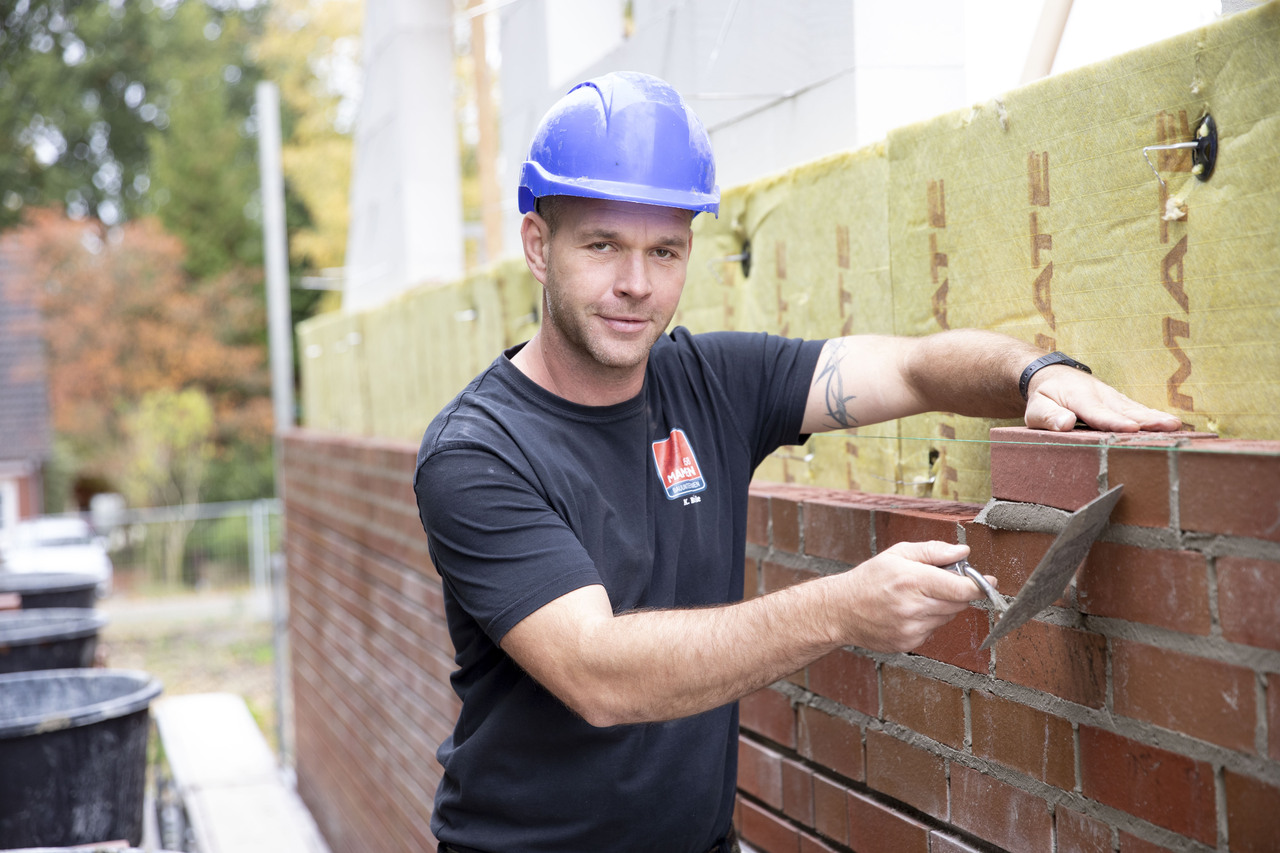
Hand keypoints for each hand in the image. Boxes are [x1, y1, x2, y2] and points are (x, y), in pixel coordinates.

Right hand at [834, 541, 992, 652]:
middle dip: (957, 592)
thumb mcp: (897, 553)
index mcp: (912, 580)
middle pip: (959, 603)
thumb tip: (964, 552)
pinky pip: (933, 630)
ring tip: (917, 597)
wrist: (840, 610)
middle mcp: (913, 607)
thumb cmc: (869, 579)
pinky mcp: (909, 643)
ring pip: (948, 617)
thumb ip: (933, 551)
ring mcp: (911, 629)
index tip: (988, 581)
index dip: (979, 585)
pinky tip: (908, 612)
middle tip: (940, 582)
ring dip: (942, 606)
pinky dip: (928, 620)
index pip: (961, 588)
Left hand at [1025, 365, 1182, 432]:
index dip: (1114, 421)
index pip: (1098, 412)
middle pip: (1125, 410)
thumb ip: (1048, 416)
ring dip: (1156, 417)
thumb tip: (1064, 423)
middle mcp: (1101, 395)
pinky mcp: (1119, 402)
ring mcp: (1112, 398)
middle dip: (1147, 419)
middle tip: (1169, 426)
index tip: (1132, 427)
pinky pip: (1137, 409)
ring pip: (1135, 408)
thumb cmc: (1044, 395)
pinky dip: (1154, 416)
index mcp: (1079, 397)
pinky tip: (1170, 425)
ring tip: (1176, 425)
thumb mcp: (1037, 406)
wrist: (1052, 374)